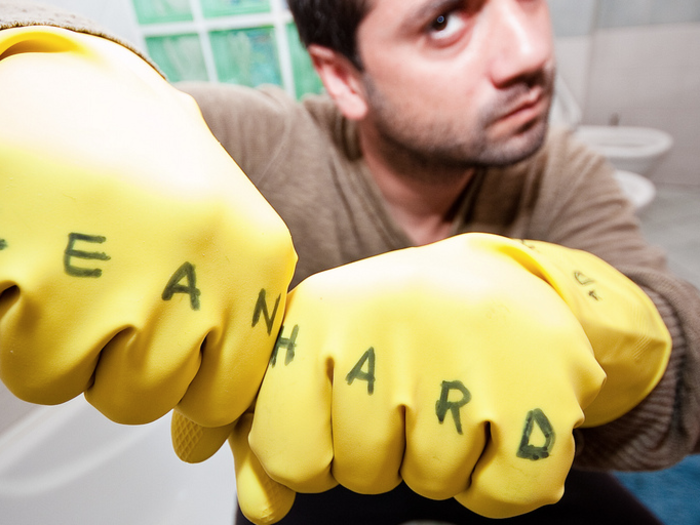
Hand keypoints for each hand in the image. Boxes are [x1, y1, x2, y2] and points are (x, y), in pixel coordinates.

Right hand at [0, 27, 295, 429]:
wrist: (66, 87)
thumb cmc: (147, 164)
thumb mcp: (221, 229)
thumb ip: (226, 327)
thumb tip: (203, 442)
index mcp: (256, 259)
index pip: (225, 393)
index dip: (182, 381)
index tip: (158, 346)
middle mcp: (198, 269)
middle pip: (143, 395)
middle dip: (112, 360)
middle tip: (100, 292)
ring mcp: (117, 271)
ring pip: (69, 379)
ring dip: (54, 338)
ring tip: (61, 266)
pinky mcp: (36, 269)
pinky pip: (19, 350)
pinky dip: (10, 318)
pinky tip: (28, 259)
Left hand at [234, 234, 612, 522]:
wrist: (501, 282)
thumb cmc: (398, 328)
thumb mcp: (322, 352)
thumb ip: (277, 430)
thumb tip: (261, 507)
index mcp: (322, 312)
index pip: (287, 453)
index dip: (319, 451)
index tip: (344, 411)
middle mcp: (388, 322)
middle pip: (361, 473)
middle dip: (385, 453)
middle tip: (413, 391)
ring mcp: (467, 353)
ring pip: (431, 482)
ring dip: (444, 458)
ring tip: (458, 392)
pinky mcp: (540, 390)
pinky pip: (499, 495)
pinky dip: (498, 477)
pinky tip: (500, 416)